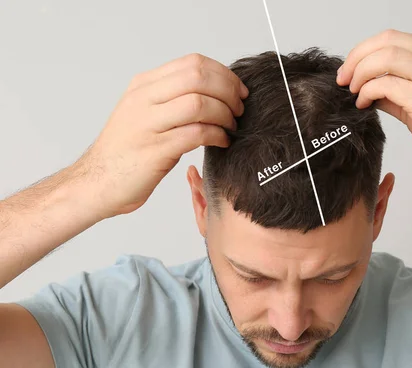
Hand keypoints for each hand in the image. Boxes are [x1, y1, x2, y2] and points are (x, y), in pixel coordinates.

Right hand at [72, 53, 248, 218]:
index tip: (237, 90)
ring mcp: (147, 124)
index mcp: (143, 86)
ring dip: (225, 114)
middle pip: (198, 78)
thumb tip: (214, 91)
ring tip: (231, 127)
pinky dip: (218, 135)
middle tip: (239, 108)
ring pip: (199, 103)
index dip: (223, 74)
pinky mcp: (155, 150)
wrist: (96, 183)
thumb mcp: (144, 113)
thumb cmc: (125, 151)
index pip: (192, 63)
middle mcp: (143, 99)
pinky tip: (222, 142)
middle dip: (228, 91)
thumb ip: (172, 98)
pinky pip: (196, 134)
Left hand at [336, 29, 411, 179]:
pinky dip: (368, 92)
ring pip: (385, 57)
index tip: (350, 70)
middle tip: (343, 79)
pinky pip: (386, 85)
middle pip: (386, 41)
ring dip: (360, 73)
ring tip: (353, 92)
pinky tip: (364, 104)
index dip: (364, 51)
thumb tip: (366, 88)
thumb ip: (397, 90)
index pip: (394, 38)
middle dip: (357, 58)